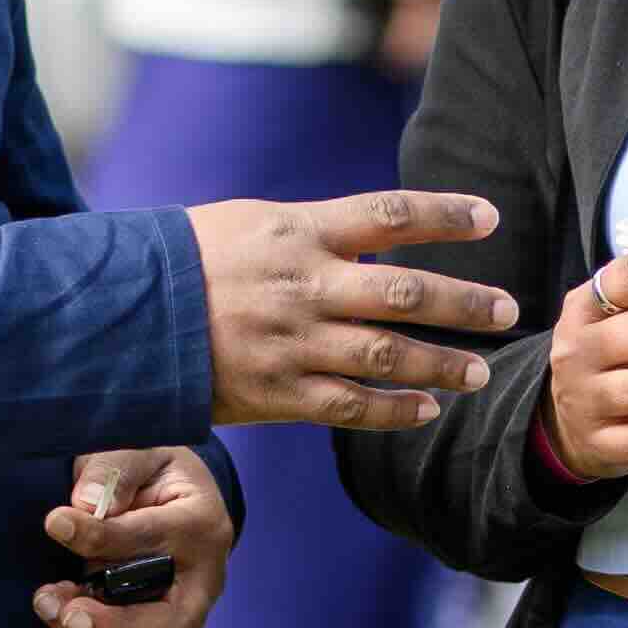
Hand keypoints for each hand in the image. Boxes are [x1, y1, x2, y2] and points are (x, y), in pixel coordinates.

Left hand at [38, 443, 231, 627]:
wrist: (174, 498)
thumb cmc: (152, 473)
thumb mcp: (136, 453)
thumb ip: (112, 472)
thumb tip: (82, 504)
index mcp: (201, 525)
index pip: (149, 538)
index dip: (98, 536)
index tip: (54, 523)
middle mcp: (204, 579)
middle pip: (168, 624)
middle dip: (111, 626)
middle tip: (62, 610)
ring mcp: (188, 613)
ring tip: (49, 606)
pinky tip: (62, 623)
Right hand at [189, 186, 516, 427]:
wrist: (121, 318)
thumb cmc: (190, 261)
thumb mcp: (251, 222)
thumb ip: (317, 231)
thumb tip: (382, 236)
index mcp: (298, 231)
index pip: (388, 215)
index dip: (444, 214)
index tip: (489, 219)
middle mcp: (303, 285)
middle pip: (405, 292)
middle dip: (464, 304)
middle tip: (507, 310)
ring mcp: (292, 343)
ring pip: (386, 356)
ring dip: (441, 365)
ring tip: (479, 373)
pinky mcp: (276, 393)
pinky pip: (348, 407)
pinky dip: (393, 411)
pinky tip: (427, 412)